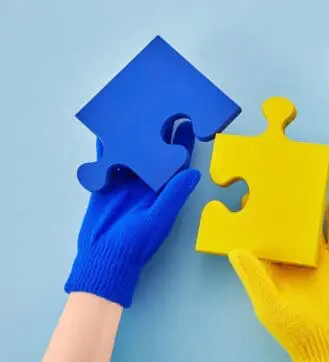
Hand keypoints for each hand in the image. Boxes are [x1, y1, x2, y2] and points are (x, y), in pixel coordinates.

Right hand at [65, 121, 200, 307]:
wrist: (103, 257)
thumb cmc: (135, 243)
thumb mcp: (157, 219)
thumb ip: (173, 196)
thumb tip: (193, 171)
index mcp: (165, 189)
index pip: (178, 158)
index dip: (184, 139)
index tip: (190, 117)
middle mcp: (149, 182)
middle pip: (156, 149)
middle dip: (159, 128)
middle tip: (162, 104)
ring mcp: (128, 181)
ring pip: (133, 150)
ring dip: (134, 132)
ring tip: (136, 109)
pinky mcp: (108, 182)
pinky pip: (109, 158)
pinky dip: (109, 144)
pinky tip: (108, 127)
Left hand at [229, 196, 328, 361]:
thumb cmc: (293, 330)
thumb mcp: (269, 304)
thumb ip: (255, 277)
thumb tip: (236, 249)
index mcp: (272, 269)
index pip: (261, 238)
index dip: (255, 220)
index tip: (249, 196)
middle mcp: (292, 259)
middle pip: (286, 227)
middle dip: (282, 207)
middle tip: (278, 181)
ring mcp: (316, 258)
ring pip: (311, 227)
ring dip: (309, 208)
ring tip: (306, 183)